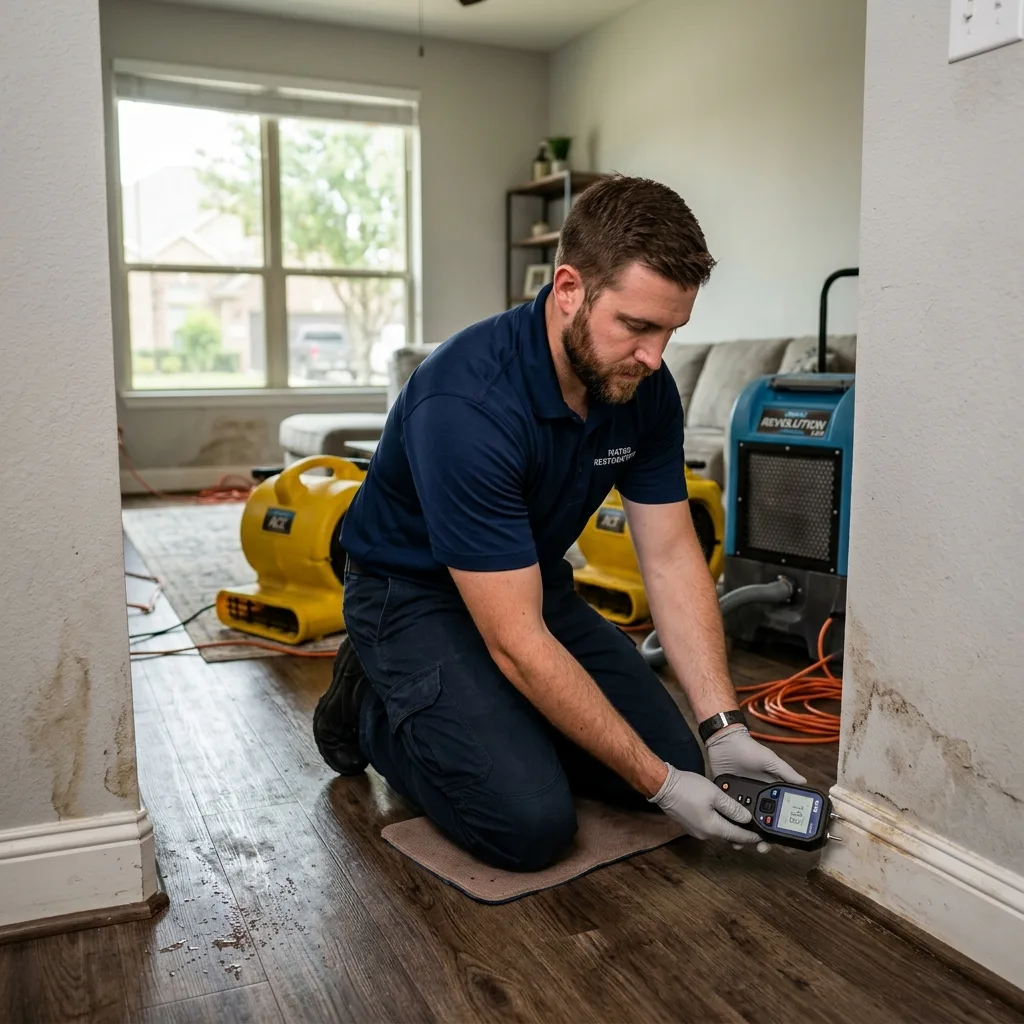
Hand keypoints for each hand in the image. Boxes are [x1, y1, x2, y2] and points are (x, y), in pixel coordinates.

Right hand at [648, 763, 764, 848]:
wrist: (662, 785)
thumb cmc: (686, 788)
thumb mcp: (714, 794)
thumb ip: (732, 807)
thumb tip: (747, 818)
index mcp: (713, 828)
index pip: (738, 836)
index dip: (752, 836)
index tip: (762, 836)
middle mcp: (705, 834)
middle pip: (729, 836)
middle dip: (742, 833)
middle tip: (755, 829)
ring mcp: (696, 830)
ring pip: (719, 832)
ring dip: (730, 828)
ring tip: (741, 821)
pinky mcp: (690, 824)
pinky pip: (710, 827)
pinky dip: (719, 823)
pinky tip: (722, 815)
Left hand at [703, 725, 805, 852]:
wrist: (724, 741)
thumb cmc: (748, 749)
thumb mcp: (769, 759)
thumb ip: (785, 772)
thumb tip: (804, 783)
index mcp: (769, 791)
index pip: (780, 813)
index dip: (784, 828)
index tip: (786, 843)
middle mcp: (757, 798)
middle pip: (763, 823)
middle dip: (764, 838)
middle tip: (762, 848)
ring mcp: (741, 800)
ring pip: (744, 823)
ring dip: (744, 835)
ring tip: (742, 844)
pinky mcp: (726, 798)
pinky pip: (728, 815)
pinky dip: (728, 825)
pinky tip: (727, 834)